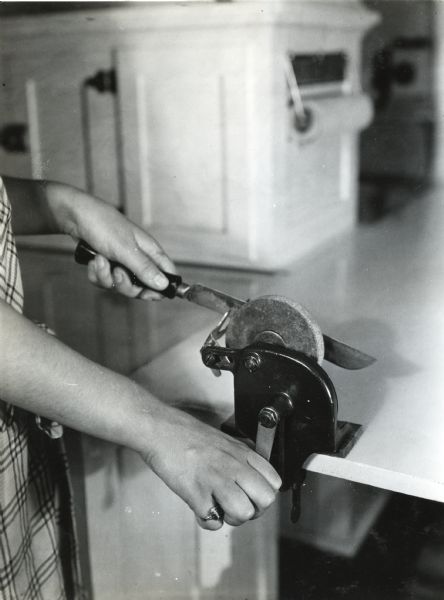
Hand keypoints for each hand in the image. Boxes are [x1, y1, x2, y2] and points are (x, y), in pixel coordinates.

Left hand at [63, 188, 174, 299]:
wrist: (75, 216)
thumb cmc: (104, 226)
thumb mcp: (126, 250)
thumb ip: (145, 269)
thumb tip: (164, 284)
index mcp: (150, 251)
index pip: (167, 274)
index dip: (162, 288)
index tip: (150, 294)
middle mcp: (138, 259)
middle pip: (142, 287)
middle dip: (126, 285)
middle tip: (117, 272)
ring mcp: (122, 263)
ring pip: (121, 286)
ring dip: (107, 277)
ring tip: (100, 261)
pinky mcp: (107, 265)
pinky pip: (105, 281)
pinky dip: (97, 274)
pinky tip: (93, 261)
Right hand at [140, 404, 281, 529]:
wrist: (160, 430)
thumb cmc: (187, 435)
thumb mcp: (224, 439)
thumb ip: (242, 456)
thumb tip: (254, 474)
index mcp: (241, 452)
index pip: (274, 482)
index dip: (264, 494)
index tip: (252, 495)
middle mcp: (233, 465)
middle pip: (265, 500)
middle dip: (253, 510)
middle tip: (237, 505)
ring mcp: (215, 479)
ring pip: (243, 513)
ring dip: (232, 518)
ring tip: (219, 508)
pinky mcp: (195, 493)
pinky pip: (213, 522)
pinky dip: (207, 520)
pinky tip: (201, 507)